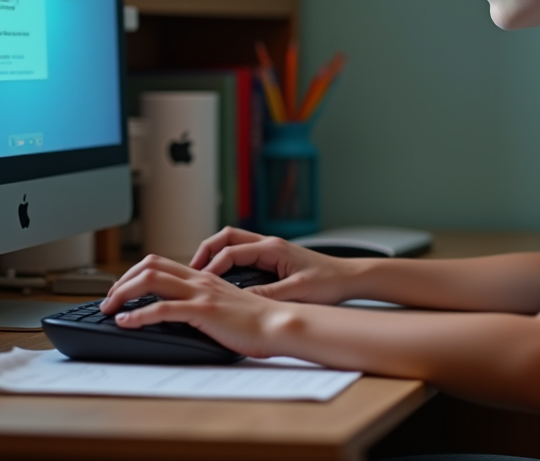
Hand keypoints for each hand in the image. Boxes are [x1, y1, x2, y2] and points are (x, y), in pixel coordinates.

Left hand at [100, 254, 290, 357]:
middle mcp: (199, 280)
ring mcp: (200, 293)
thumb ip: (205, 304)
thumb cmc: (258, 321)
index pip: (160, 263)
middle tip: (108, 300)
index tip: (121, 290)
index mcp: (204, 277)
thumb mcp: (225, 307)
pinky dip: (137, 315)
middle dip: (121, 281)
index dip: (134, 273)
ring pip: (150, 280)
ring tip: (109, 309)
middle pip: (149, 265)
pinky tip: (125, 323)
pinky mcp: (203, 311)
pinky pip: (162, 309)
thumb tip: (183, 316)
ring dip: (122, 294)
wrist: (279, 324)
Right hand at [189, 226, 356, 304]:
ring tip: (199, 274)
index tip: (200, 282)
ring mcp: (270, 249)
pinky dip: (227, 261)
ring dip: (214, 255)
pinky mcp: (273, 257)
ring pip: (233, 243)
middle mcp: (269, 243)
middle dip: (205, 252)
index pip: (231, 251)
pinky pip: (242, 253)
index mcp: (273, 248)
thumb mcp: (298, 291)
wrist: (350, 277)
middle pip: (226, 238)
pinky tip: (222, 279)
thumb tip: (242, 300)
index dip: (212, 267)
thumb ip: (270, 295)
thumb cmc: (329, 282)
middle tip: (190, 271)